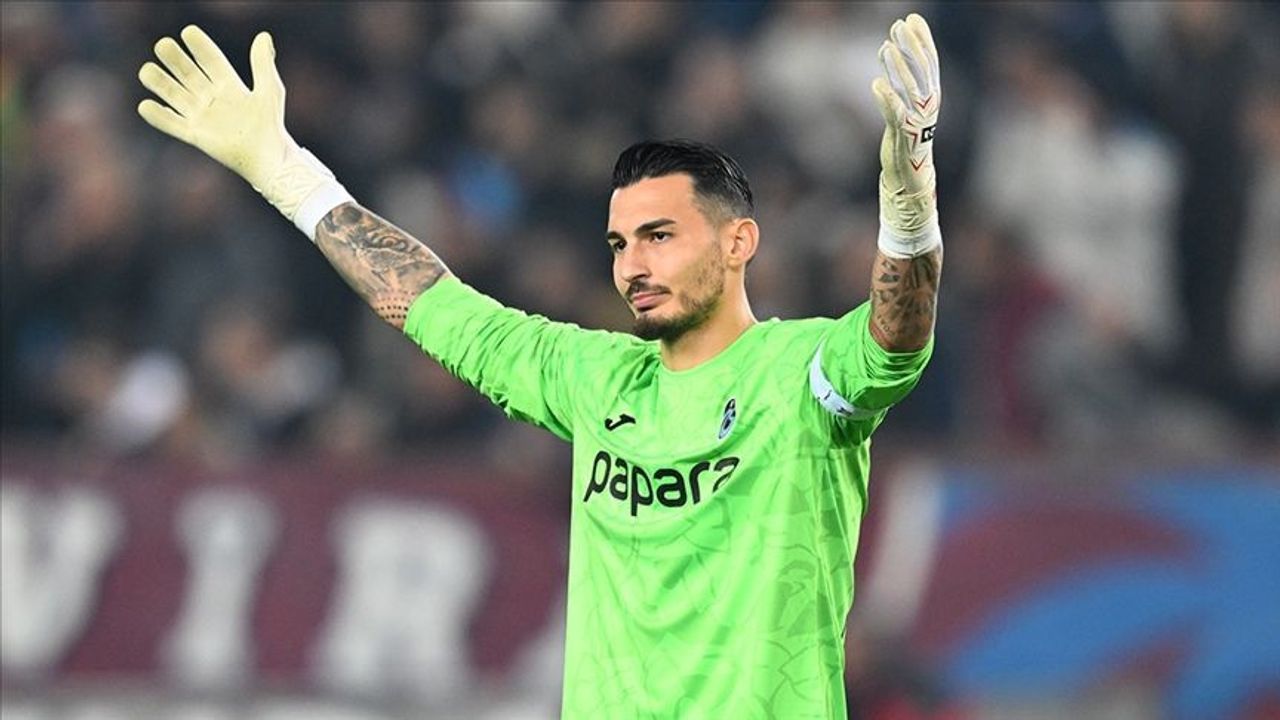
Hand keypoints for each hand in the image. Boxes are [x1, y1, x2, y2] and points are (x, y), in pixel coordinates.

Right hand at [138, 26, 289, 190]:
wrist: (269, 157)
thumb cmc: (271, 124)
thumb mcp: (269, 90)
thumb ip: (263, 65)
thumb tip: (263, 36)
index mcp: (228, 85)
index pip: (209, 60)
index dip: (199, 46)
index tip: (188, 32)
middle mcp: (211, 98)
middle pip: (187, 74)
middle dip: (174, 59)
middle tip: (163, 45)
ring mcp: (202, 116)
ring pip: (174, 95)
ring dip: (159, 83)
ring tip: (146, 70)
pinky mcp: (196, 135)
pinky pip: (173, 125)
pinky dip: (158, 117)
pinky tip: (145, 105)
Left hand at [871, 14, 941, 252]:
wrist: (911, 187)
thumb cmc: (905, 147)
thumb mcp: (902, 108)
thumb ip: (897, 78)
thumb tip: (887, 49)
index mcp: (930, 100)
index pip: (930, 64)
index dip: (922, 40)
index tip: (912, 18)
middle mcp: (927, 110)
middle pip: (924, 72)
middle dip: (913, 46)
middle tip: (900, 24)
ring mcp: (916, 125)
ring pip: (911, 90)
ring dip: (899, 67)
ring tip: (886, 46)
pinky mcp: (901, 140)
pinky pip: (895, 116)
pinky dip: (887, 100)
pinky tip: (875, 84)